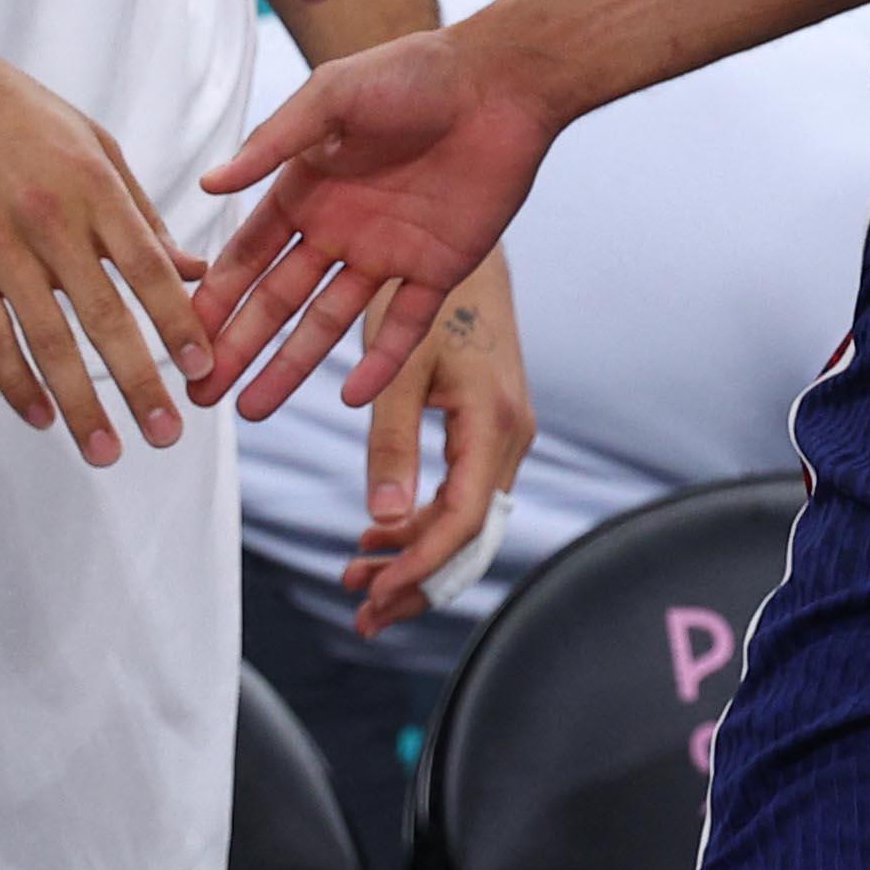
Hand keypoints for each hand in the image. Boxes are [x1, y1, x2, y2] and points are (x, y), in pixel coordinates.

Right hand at [0, 26, 208, 464]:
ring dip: (80, 402)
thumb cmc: (22, 114)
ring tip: (107, 449)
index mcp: (96, 189)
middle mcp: (52, 222)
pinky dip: (16, 382)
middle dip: (140, 382)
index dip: (179, 323)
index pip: (148, 270)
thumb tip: (193, 268)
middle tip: (167, 433)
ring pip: (47, 340)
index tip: (203, 369)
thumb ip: (142, 214)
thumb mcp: (97, 146)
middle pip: (104, 317)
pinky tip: (40, 417)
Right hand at [189, 24, 556, 417]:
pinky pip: (405, 326)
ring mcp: (387, 253)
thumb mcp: (332, 95)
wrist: (502, 82)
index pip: (249, 255)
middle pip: (278, 300)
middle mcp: (339, 228)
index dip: (216, 297)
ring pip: (329, 323)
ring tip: (251, 410)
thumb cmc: (412, 73)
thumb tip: (208, 185)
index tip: (179, 336)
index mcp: (307, 188)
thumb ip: (274, 144)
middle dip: (238, 346)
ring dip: (291, 365)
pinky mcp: (438, 268)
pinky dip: (381, 362)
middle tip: (199, 393)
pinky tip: (350, 398)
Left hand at [345, 274, 535, 632]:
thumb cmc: (430, 295)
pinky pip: (462, 495)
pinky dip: (421, 523)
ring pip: (466, 521)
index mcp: (494, 422)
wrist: (465, 252)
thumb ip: (392, 444)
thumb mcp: (399, 370)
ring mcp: (504, 435)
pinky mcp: (488, 429)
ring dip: (414, 557)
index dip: (417, 565)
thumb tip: (383, 520)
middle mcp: (510, 436)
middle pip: (470, 536)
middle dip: (417, 581)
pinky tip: (378, 536)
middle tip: (363, 617)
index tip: (373, 596)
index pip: (462, 520)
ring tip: (359, 583)